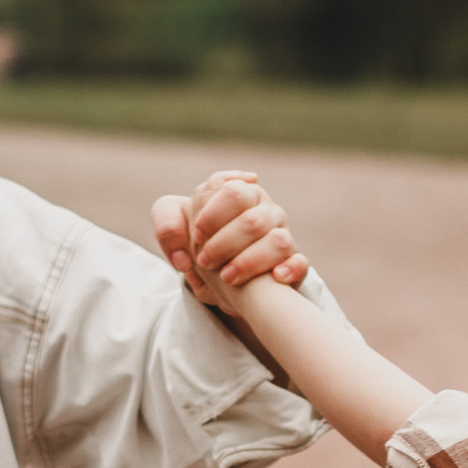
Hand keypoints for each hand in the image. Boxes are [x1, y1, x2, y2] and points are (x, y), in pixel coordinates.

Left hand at [154, 174, 311, 305]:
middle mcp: (266, 210)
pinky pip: (300, 263)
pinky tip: (275, 278)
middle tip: (205, 261)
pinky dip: (289, 270)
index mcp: (241, 193)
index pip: (231, 189)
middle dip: (224, 244)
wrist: (220, 275)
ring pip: (277, 241)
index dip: (211, 215)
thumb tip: (184, 251)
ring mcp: (283, 236)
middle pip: (252, 219)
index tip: (197, 235)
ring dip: (248, 262)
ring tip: (227, 277)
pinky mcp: (293, 264)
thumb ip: (168, 224)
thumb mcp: (175, 229)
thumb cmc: (198, 242)